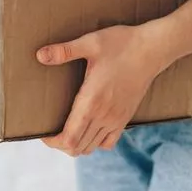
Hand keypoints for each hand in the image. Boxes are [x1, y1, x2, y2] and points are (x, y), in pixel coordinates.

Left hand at [36, 24, 160, 156]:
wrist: (152, 48)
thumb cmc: (121, 44)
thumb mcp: (90, 43)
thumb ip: (64, 51)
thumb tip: (39, 55)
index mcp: (92, 101)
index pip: (69, 138)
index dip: (53, 142)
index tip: (43, 132)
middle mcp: (104, 115)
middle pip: (77, 148)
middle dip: (60, 143)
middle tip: (51, 129)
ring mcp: (116, 119)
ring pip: (92, 147)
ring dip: (76, 144)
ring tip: (66, 130)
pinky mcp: (125, 117)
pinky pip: (109, 142)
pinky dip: (96, 141)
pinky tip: (89, 128)